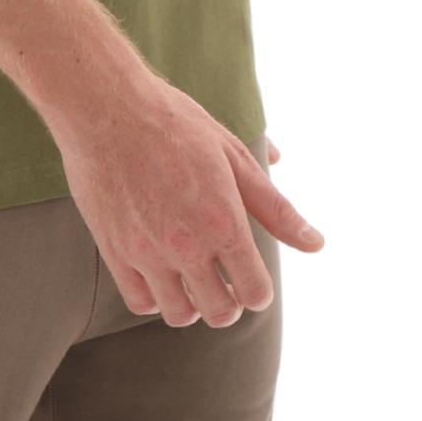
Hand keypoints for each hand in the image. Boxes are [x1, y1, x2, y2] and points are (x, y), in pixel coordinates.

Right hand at [52, 77, 323, 328]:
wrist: (105, 106)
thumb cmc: (174, 123)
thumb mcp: (233, 156)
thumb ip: (275, 207)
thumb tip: (316, 243)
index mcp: (223, 220)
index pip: (255, 292)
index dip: (257, 289)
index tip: (249, 275)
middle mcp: (186, 244)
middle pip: (220, 313)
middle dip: (229, 302)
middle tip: (222, 281)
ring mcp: (147, 251)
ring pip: (179, 314)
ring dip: (192, 303)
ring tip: (190, 277)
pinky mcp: (114, 250)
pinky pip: (141, 302)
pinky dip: (155, 297)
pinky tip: (159, 272)